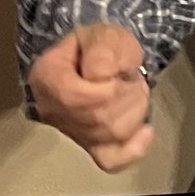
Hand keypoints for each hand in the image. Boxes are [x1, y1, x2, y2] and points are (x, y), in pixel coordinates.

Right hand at [28, 25, 154, 169]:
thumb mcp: (102, 35)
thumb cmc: (97, 46)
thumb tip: (104, 77)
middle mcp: (52, 110)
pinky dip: (133, 149)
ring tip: (134, 92)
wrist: (93, 56)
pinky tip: (147, 132)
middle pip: (99, 119)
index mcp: (48, 77)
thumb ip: (103, 51)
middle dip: (129, 97)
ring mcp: (70, 131)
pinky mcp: (88, 146)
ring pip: (109, 136)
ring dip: (135, 111)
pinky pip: (110, 160)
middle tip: (134, 79)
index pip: (81, 96)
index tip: (122, 70)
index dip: (113, 86)